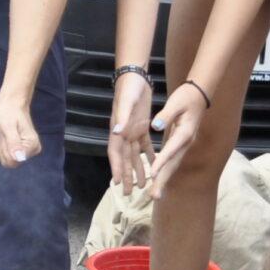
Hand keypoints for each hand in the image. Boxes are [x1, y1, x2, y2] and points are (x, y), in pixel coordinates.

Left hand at [0, 94, 39, 168]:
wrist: (10, 105)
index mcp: (32, 145)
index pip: (14, 161)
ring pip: (7, 160)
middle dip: (3, 148)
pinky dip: (1, 147)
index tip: (7, 134)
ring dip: (2, 147)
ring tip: (5, 134)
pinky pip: (5, 157)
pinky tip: (5, 137)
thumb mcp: (8, 126)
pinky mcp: (20, 151)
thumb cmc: (9, 112)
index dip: (5, 149)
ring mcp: (26, 152)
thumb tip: (18, 158)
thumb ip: (13, 142)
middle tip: (5, 134)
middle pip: (11, 162)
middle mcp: (32, 151)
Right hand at [106, 72, 150, 192]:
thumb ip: (123, 117)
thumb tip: (116, 133)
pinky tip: (153, 166)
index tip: (116, 183)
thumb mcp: (127, 102)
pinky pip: (145, 146)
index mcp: (118, 129)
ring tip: (142, 185)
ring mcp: (132, 131)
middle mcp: (123, 133)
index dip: (116, 168)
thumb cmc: (129, 88)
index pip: (116, 153)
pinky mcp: (141, 127)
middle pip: (125, 159)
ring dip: (138, 169)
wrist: (135, 76)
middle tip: (128, 193)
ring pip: (135, 155)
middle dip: (126, 176)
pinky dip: (149, 156)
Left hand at [143, 81, 209, 197]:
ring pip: (173, 165)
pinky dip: (164, 171)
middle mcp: (185, 142)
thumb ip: (166, 115)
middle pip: (173, 164)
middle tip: (154, 196)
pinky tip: (157, 180)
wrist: (199, 95)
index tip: (152, 174)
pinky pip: (171, 161)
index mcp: (184, 133)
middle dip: (163, 181)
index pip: (171, 150)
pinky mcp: (180, 144)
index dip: (161, 162)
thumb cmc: (186, 97)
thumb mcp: (176, 102)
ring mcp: (183, 145)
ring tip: (155, 195)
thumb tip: (156, 126)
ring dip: (163, 180)